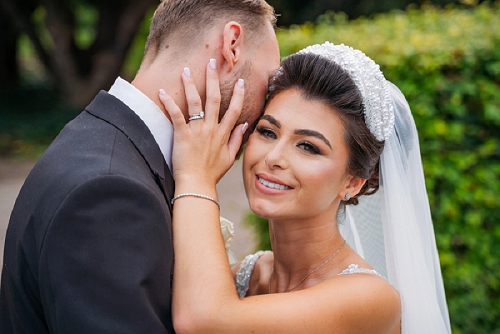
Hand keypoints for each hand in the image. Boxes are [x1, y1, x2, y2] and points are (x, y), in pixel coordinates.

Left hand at [159, 59, 247, 187]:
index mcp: (222, 134)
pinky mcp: (182, 136)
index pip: (234, 110)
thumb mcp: (229, 158)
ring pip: (195, 103)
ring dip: (191, 85)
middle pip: (214, 99)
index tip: (241, 81)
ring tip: (186, 70)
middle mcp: (211, 129)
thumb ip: (237, 140)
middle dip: (213, 79)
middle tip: (212, 62)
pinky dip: (169, 103)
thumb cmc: (212, 174)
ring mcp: (197, 131)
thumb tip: (245, 125)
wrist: (197, 185)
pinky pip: (176, 115)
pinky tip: (161, 92)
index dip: (239, 95)